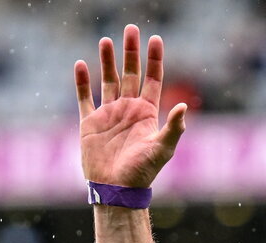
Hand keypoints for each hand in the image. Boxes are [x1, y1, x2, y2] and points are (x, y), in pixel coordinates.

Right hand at [75, 25, 186, 187]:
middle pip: (130, 74)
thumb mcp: (161, 150)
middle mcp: (128, 111)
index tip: (155, 39)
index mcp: (146, 114)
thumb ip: (173, 128)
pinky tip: (81, 64)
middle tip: (131, 29)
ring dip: (107, 61)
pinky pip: (85, 98)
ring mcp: (109, 115)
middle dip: (131, 53)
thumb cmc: (142, 172)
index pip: (153, 80)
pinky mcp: (90, 124)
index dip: (154, 60)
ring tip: (106, 41)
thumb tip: (184, 108)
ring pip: (108, 81)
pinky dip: (82, 82)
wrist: (117, 190)